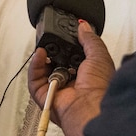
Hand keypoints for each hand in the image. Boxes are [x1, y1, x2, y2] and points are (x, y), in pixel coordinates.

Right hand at [27, 20, 114, 135]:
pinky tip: (40, 55)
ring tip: (46, 48)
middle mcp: (72, 83)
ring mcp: (58, 90)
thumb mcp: (99, 56)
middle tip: (53, 41)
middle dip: (53, 50)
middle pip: (56, 62)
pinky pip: (34, 80)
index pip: (73, 57)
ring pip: (43, 71)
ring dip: (43, 57)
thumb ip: (90, 40)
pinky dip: (35, 67)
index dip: (67, 46)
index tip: (64, 35)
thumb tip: (84, 27)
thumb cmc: (100, 88)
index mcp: (87, 74)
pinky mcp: (44, 97)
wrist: (91, 108)